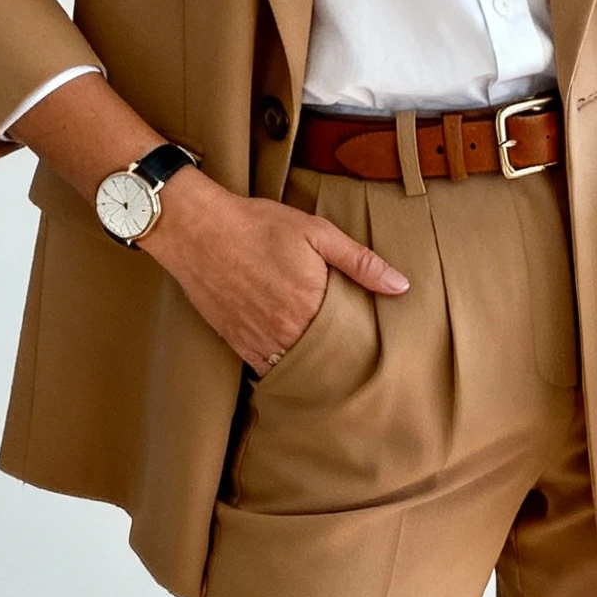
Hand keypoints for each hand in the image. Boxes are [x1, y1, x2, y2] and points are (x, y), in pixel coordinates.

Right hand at [142, 168, 407, 372]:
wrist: (196, 230)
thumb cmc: (256, 225)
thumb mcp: (316, 232)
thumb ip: (359, 262)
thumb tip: (401, 286)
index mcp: (311, 304)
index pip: (348, 340)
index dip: (363, 346)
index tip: (377, 349)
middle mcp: (285, 329)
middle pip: (324, 360)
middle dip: (340, 362)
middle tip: (359, 366)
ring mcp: (258, 339)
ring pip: (295, 369)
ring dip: (312, 371)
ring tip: (331, 371)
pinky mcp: (236, 341)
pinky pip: (264, 369)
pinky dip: (281, 371)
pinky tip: (294, 367)